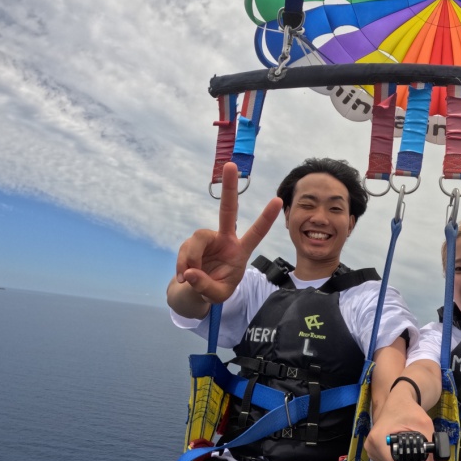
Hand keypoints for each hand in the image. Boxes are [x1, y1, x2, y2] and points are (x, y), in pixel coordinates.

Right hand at [175, 162, 282, 303]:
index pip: (256, 233)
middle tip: (231, 165)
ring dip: (191, 258)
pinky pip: (185, 250)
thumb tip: (189, 273)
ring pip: (197, 239)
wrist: (196, 289)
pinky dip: (182, 264)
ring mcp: (207, 239)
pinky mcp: (192, 243)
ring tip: (189, 277)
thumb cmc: (215, 290)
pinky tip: (183, 276)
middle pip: (227, 210)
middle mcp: (225, 239)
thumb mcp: (217, 295)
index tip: (278, 200)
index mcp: (240, 251)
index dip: (266, 218)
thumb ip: (206, 286)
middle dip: (229, 188)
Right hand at [365, 397, 434, 460]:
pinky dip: (394, 459)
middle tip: (416, 454)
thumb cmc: (409, 410)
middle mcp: (370, 445)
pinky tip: (401, 450)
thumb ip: (430, 446)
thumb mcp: (424, 425)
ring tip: (408, 449)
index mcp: (378, 439)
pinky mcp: (371, 448)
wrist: (398, 401)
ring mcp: (369, 447)